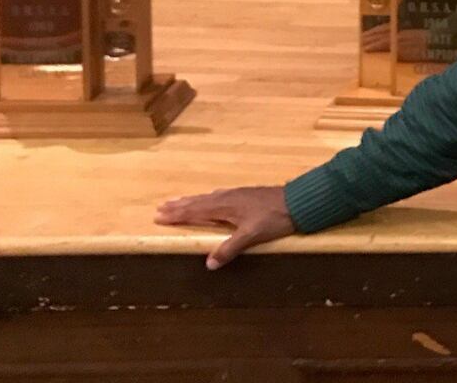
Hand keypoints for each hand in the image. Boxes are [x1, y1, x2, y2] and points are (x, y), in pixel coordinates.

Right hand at [155, 185, 295, 269]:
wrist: (297, 201)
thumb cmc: (274, 218)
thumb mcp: (251, 236)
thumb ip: (229, 249)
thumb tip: (208, 263)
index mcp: (225, 207)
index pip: (195, 211)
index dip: (177, 215)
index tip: (159, 215)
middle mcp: (227, 197)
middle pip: (198, 202)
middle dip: (180, 205)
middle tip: (161, 206)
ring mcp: (237, 194)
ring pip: (208, 197)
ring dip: (192, 200)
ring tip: (179, 201)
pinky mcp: (245, 194)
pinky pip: (218, 195)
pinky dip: (207, 198)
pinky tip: (212, 198)